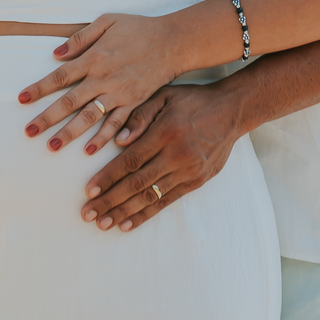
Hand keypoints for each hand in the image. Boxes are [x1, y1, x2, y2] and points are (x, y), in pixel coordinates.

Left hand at [18, 14, 178, 152]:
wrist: (172, 41)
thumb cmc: (139, 28)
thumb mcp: (107, 21)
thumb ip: (80, 38)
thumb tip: (56, 53)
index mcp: (94, 58)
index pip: (60, 76)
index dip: (39, 88)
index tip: (21, 99)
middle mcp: (103, 78)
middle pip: (70, 101)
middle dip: (48, 118)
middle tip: (29, 132)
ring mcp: (119, 93)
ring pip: (90, 117)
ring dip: (71, 133)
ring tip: (53, 146)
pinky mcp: (135, 102)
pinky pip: (117, 123)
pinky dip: (104, 138)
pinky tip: (90, 150)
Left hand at [80, 83, 239, 231]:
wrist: (231, 111)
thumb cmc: (193, 100)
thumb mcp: (164, 95)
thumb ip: (139, 115)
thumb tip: (118, 140)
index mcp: (165, 132)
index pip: (130, 161)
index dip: (108, 178)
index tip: (89, 191)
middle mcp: (176, 155)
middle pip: (136, 183)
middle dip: (109, 201)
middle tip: (87, 214)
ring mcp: (188, 171)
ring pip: (150, 196)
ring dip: (124, 212)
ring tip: (103, 223)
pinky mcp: (196, 181)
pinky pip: (166, 201)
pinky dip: (146, 214)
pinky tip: (128, 224)